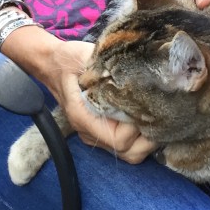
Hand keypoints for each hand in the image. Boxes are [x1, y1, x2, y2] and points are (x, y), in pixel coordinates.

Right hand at [45, 39, 158, 164]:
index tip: (143, 105)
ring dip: (146, 140)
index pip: (119, 140)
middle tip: (158, 115)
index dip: (137, 126)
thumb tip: (133, 70)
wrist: (51, 64)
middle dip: (148, 138)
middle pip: (128, 153)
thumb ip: (104, 66)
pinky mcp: (101, 131)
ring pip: (129, 153)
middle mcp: (89, 132)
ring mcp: (95, 135)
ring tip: (154, 118)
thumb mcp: (84, 56)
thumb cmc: (67, 60)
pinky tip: (145, 118)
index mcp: (83, 118)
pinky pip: (125, 145)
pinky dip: (140, 137)